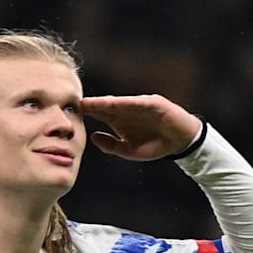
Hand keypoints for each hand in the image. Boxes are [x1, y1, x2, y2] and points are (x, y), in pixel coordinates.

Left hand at [80, 94, 202, 160]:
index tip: (72, 113)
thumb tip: (92, 137)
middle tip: (75, 104)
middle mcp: (127, 110)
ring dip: (105, 102)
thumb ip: (111, 145)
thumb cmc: (154, 145)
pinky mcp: (154, 104)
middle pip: (106, 106)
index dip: (88, 113)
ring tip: (92, 103)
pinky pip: (138, 103)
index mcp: (120, 120)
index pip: (100, 114)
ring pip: (120, 103)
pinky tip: (115, 103)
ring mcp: (140, 105)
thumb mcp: (129, 150)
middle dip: (92, 105)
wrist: (180, 142)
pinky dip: (127, 103)